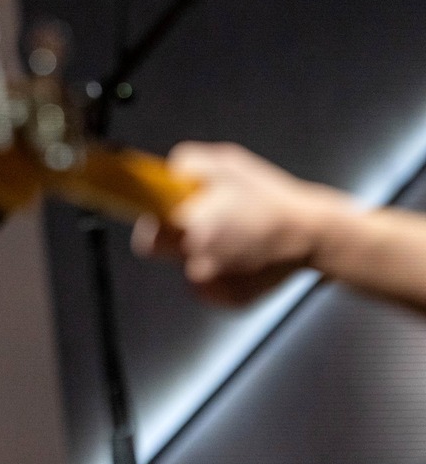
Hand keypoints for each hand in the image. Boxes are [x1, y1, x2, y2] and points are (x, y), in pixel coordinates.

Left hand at [131, 141, 346, 303]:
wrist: (315, 234)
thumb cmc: (271, 198)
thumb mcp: (228, 163)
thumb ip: (189, 164)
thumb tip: (168, 173)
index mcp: (193, 227)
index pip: (147, 235)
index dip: (150, 224)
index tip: (154, 216)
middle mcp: (199, 260)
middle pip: (166, 252)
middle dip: (178, 237)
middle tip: (204, 222)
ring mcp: (216, 284)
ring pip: (192, 267)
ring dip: (205, 254)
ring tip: (238, 236)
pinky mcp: (232, 300)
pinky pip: (214, 285)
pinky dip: (225, 273)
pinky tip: (247, 255)